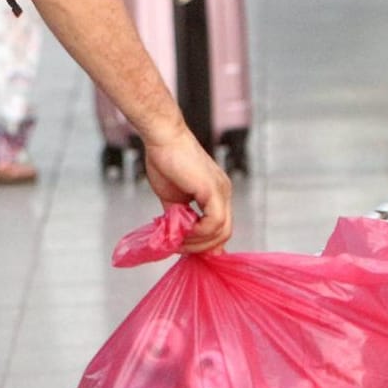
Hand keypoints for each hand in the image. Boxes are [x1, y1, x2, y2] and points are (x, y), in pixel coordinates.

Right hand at [142, 126, 232, 253]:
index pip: (220, 228)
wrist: (163, 139)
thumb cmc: (165, 161)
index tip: (184, 248)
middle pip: (224, 234)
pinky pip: (214, 223)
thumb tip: (178, 237)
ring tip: (177, 239)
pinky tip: (183, 229)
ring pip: (222, 232)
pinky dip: (199, 233)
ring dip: (197, 242)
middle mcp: (223, 193)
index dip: (204, 243)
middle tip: (179, 247)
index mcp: (216, 194)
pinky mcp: (213, 190)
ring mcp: (221, 191)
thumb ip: (179, 218)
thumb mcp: (172, 199)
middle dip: (201, 247)